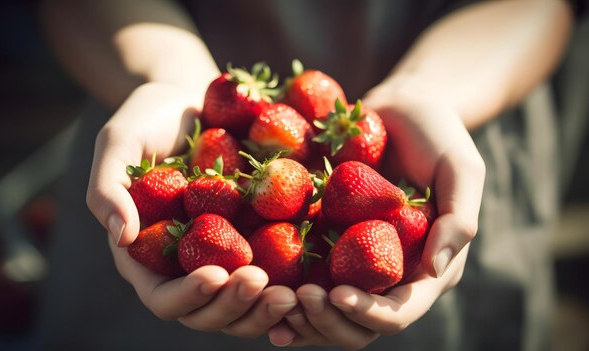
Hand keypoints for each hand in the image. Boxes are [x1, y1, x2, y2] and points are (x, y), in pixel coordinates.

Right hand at [87, 82, 296, 335]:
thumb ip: (108, 187)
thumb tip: (119, 236)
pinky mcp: (257, 238)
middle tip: (261, 283)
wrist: (193, 99)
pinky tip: (312, 284)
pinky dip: (293, 287)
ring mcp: (225, 255)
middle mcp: (187, 265)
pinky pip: (276, 274)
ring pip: (245, 305)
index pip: (164, 298)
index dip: (188, 297)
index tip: (215, 275)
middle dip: (234, 308)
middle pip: (209, 313)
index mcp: (148, 254)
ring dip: (266, 309)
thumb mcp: (119, 141)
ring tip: (292, 295)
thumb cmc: (150, 118)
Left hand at [267, 88, 484, 348]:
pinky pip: (303, 279)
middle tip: (298, 297)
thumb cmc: (437, 135)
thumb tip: (434, 270)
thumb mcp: (461, 169)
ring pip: (326, 315)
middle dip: (327, 322)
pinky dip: (282, 293)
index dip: (368, 313)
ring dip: (300, 318)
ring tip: (271, 299)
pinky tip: (258, 288)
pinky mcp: (327, 243)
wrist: (400, 110)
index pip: (398, 313)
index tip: (336, 294)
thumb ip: (458, 218)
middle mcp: (388, 275)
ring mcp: (354, 263)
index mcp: (425, 269)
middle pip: (357, 327)